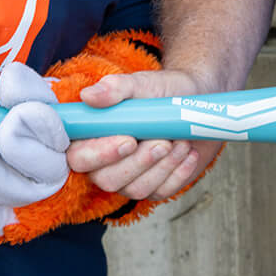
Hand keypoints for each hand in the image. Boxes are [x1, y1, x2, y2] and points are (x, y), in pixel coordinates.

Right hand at [66, 67, 220, 201]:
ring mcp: (130, 178)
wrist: (197, 102)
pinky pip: (161, 191)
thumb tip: (88, 96)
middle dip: (138, 163)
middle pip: (106, 180)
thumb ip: (115, 88)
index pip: (79, 157)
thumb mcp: (142, 84)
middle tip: (163, 142)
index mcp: (94, 135)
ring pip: (136, 189)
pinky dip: (178, 172)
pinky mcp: (155, 187)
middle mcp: (106, 162)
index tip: (129, 140)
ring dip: (162, 166)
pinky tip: (188, 152)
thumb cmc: (164, 92)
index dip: (99, 154)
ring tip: (179, 141)